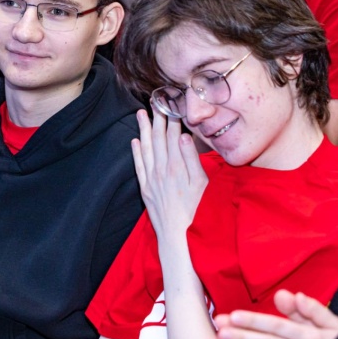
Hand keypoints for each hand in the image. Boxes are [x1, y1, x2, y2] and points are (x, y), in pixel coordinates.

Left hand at [132, 107, 207, 246]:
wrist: (178, 236)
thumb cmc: (197, 211)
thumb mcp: (202, 184)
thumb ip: (192, 159)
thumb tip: (184, 136)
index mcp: (176, 167)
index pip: (173, 136)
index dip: (171, 119)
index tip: (170, 104)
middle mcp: (161, 170)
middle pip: (158, 139)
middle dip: (156, 119)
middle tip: (154, 102)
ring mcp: (151, 180)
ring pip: (145, 149)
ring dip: (143, 130)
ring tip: (141, 114)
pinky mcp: (145, 189)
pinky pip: (138, 166)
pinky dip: (136, 152)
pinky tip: (134, 141)